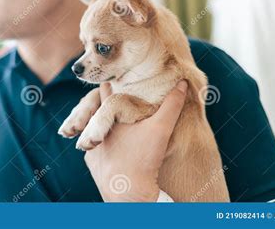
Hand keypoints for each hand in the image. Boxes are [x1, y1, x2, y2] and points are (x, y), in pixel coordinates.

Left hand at [84, 80, 187, 201]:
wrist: (129, 194)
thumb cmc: (143, 158)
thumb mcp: (161, 129)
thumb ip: (172, 105)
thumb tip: (183, 83)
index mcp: (107, 116)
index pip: (105, 90)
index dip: (113, 83)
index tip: (120, 79)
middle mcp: (93, 128)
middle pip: (98, 109)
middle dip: (107, 106)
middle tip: (120, 104)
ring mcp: (90, 146)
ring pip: (94, 129)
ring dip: (104, 127)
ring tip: (118, 127)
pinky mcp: (91, 162)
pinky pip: (94, 149)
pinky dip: (103, 146)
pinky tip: (114, 148)